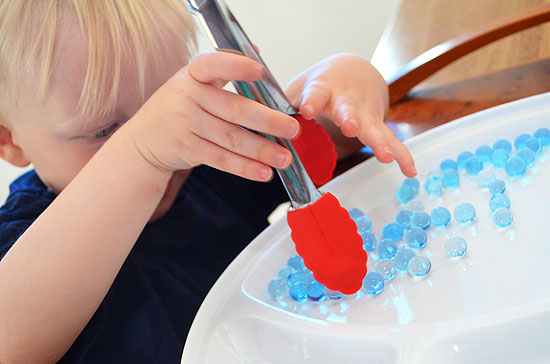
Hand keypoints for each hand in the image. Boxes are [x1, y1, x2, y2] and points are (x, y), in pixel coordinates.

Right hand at [125, 51, 300, 180]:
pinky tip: (264, 172)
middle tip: (293, 129)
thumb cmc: (178, 105)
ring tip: (285, 158)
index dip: (236, 67)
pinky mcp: (188, 150)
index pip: (213, 64)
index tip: (260, 71)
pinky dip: (244, 167)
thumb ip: (222, 67)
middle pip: (234, 109)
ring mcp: (187, 125)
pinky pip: (221, 160)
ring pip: (231, 138)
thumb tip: (256, 49)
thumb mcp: (192, 81)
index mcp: (193, 74)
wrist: (144, 139)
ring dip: (261, 150)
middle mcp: (188, 97)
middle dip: (267, 121)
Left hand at [285, 53, 415, 176]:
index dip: (312, 100)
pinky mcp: (378, 124)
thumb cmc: (318, 86)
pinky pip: (391, 140)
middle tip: (351, 127)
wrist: (353, 72)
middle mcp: (345, 100)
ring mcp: (364, 112)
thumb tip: (245, 126)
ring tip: (386, 157)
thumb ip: (275, 108)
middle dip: (351, 118)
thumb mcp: (295, 90)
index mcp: (321, 90)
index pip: (315, 93)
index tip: (306, 109)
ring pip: (374, 126)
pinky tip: (409, 170)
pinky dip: (402, 154)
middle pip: (349, 109)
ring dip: (380, 141)